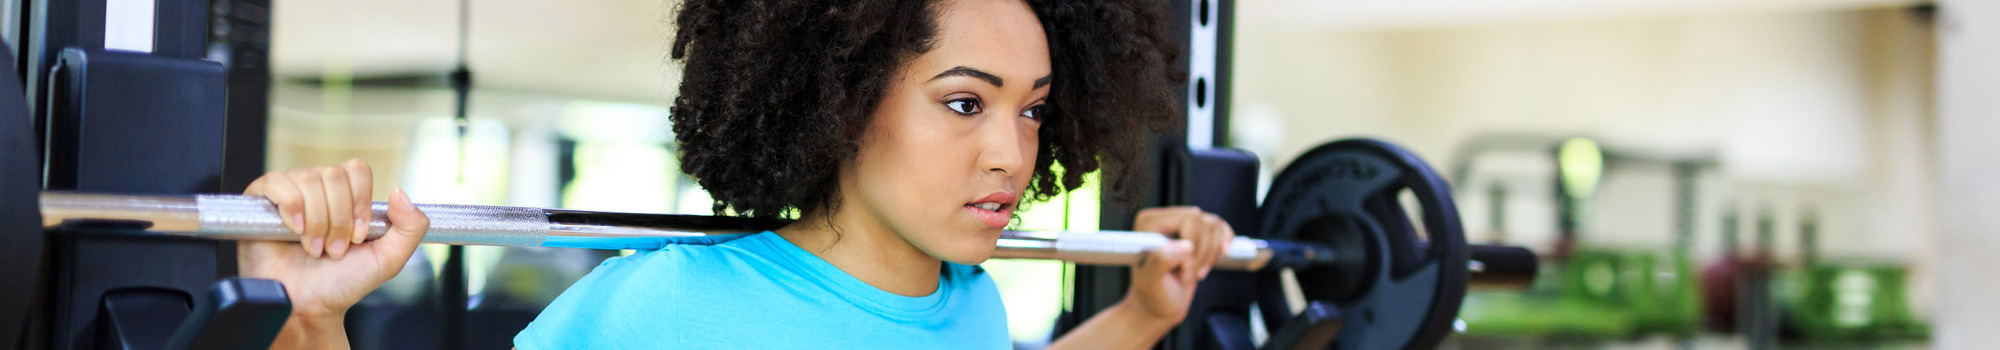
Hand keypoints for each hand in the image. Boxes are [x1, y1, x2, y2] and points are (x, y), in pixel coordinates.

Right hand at [237, 159, 429, 319]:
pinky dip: (291, 207)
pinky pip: (276, 183)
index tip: (357, 236)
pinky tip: (293, 231)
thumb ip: (411, 227)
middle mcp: (317, 190)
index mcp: (346, 197)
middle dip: (338, 219)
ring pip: (308, 180)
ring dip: (316, 222)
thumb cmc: (341, 284)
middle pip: (333, 175)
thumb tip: (399, 190)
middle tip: (333, 249)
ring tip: (313, 249)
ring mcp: (289, 194)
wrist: (306, 306)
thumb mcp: (389, 259)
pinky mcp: (260, 201)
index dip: (359, 202)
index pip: (357, 170)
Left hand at [1121, 206, 1235, 328]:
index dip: (1194, 244)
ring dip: (1211, 254)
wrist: (1160, 305)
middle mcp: (1164, 218)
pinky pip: (1221, 228)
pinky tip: (1218, 259)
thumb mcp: (1151, 282)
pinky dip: (1223, 246)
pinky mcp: (1197, 232)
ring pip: (1215, 226)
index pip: (1189, 218)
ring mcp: (1182, 224)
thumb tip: (1186, 245)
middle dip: (1202, 253)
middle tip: (1188, 274)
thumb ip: (1162, 260)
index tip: (1183, 270)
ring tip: (1195, 273)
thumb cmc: (1153, 295)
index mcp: (1148, 222)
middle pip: (1205, 222)